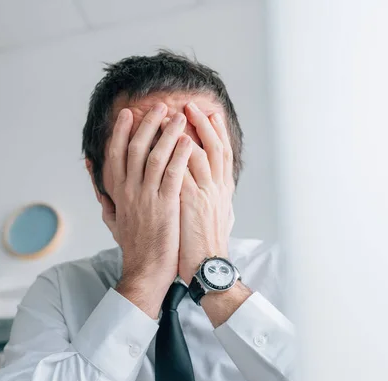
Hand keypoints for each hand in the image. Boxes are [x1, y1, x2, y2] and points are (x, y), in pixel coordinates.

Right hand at [102, 103, 191, 317]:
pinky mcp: (166, 206)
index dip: (121, 130)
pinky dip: (181, 155)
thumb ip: (102, 190)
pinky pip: (174, 174)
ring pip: (156, 156)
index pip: (115, 153)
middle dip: (148, 124)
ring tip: (179, 117)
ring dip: (168, 133)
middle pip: (136, 148)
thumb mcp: (110, 215)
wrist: (146, 268)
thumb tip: (90, 166)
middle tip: (160, 106)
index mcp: (117, 192)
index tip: (128, 113)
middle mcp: (129, 191)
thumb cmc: (131, 243)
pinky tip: (189, 142)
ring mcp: (147, 197)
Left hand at [177, 102, 234, 284]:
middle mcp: (217, 189)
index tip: (208, 113)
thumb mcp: (216, 218)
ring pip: (200, 155)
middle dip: (202, 124)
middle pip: (214, 148)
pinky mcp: (192, 204)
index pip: (222, 154)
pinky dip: (175, 156)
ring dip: (185, 134)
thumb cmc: (207, 245)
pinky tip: (165, 143)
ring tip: (173, 116)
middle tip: (190, 105)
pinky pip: (183, 173)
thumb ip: (211, 198)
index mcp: (221, 190)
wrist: (208, 267)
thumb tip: (209, 188)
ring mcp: (207, 195)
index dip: (216, 132)